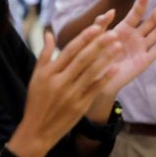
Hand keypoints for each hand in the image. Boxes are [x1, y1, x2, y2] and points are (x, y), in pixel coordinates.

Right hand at [7, 26, 122, 156]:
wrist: (37, 129)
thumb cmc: (38, 100)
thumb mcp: (37, 76)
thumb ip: (45, 54)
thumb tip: (50, 33)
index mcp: (48, 72)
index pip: (69, 50)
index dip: (84, 38)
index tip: (97, 26)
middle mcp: (59, 81)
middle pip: (82, 59)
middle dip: (99, 45)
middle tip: (114, 33)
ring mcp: (71, 94)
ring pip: (91, 72)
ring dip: (106, 58)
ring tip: (119, 46)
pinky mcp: (80, 105)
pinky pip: (95, 89)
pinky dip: (105, 78)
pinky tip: (116, 68)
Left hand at [100, 0, 155, 96]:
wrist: (94, 79)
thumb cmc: (93, 58)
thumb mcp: (94, 38)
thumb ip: (101, 25)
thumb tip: (111, 11)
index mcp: (123, 29)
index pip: (135, 13)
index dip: (141, 3)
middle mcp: (135, 37)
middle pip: (151, 20)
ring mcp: (141, 48)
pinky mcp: (144, 61)